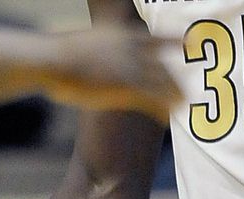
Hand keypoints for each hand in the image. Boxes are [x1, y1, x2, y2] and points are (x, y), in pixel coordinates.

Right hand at [44, 24, 178, 121]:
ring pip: (161, 82)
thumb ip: (104, 43)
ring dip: (174, 95)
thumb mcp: (90, 39)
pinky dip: (162, 108)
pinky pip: (150, 99)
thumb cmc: (63, 54)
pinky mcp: (123, 87)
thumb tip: (100, 46)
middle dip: (177, 79)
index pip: (156, 38)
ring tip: (183, 105)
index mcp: (123, 36)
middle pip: (162, 64)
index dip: (175, 40)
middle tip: (188, 90)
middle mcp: (130, 50)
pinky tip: (168, 117)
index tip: (189, 43)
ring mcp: (128, 68)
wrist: (54, 59)